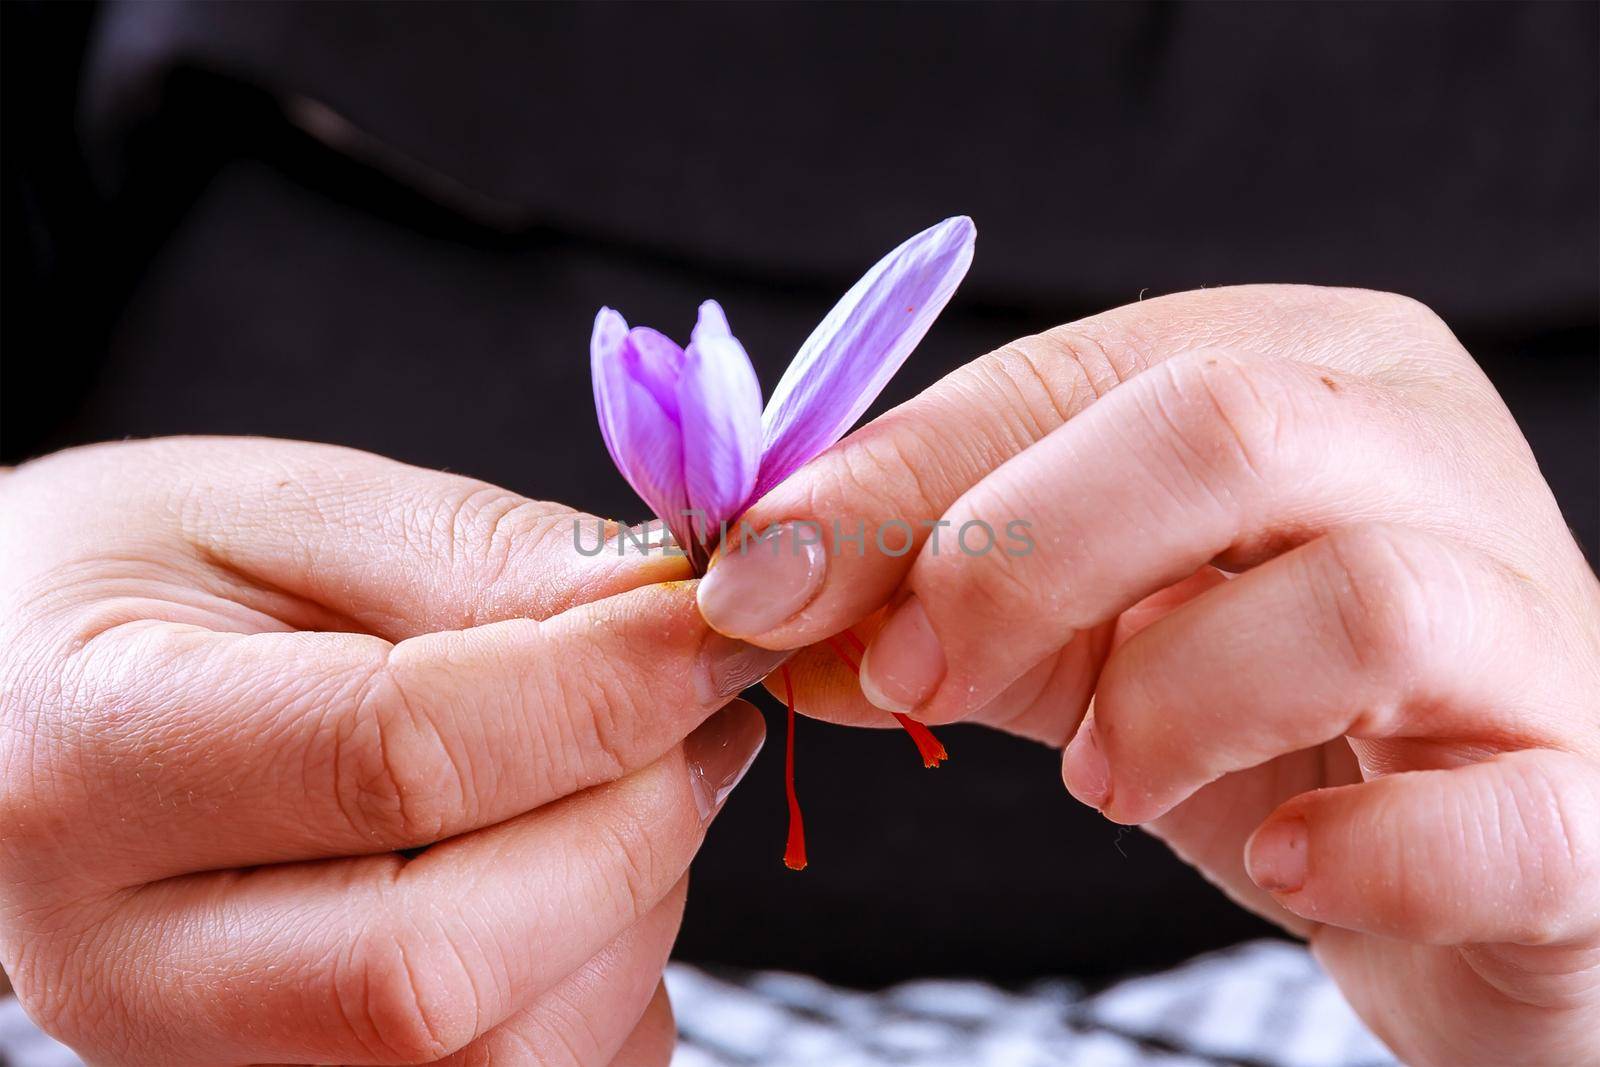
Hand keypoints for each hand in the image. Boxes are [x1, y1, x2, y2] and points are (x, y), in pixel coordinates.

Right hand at [0, 437, 777, 1065]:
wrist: (24, 699)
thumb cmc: (145, 583)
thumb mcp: (287, 511)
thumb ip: (476, 558)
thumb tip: (674, 614)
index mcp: (94, 764)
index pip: (394, 759)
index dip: (604, 688)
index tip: (720, 615)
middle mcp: (123, 965)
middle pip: (441, 968)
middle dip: (632, 820)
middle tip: (698, 705)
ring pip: (497, 1057)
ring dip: (633, 903)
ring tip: (627, 773)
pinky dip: (608, 982)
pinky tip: (576, 871)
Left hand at [696, 286, 1599, 1065]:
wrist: (1475, 862)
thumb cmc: (1272, 720)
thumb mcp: (1087, 630)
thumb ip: (945, 603)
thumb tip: (765, 604)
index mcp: (1304, 371)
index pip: (1076, 375)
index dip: (899, 480)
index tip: (758, 583)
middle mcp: (1431, 455)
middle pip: (1223, 430)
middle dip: (1019, 553)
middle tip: (913, 677)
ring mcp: (1533, 627)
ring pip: (1360, 599)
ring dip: (1173, 699)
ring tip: (1105, 777)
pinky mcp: (1592, 802)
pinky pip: (1500, 814)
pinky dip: (1365, 847)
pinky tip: (1284, 864)